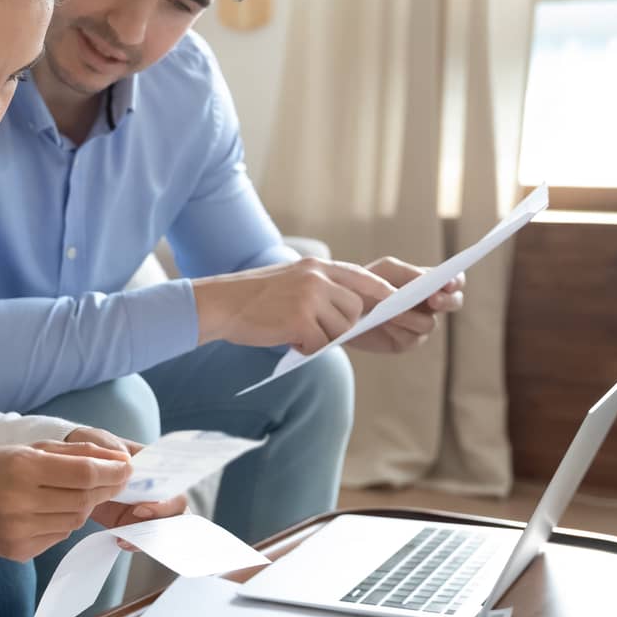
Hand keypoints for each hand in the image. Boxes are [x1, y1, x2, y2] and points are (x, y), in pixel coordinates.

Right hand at [0, 439, 130, 560]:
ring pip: (74, 520)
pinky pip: (59, 535)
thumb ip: (75, 453)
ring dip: (82, 505)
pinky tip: (49, 510)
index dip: (111, 472)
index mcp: (23, 470)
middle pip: (83, 500)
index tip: (126, 469)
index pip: (84, 474)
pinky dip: (64, 522)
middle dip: (104, 489)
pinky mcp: (19, 551)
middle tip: (112, 480)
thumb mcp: (30, 449)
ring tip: (71, 493)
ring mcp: (19, 531)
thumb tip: (119, 462)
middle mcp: (20, 503)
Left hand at [69, 426, 177, 547]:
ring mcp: (144, 506)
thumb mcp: (100, 441)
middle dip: (162, 518)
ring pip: (163, 526)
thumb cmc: (92, 447)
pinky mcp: (128, 522)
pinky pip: (140, 537)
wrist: (70, 464)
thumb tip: (127, 463)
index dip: (167, 500)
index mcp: (154, 466)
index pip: (177, 484)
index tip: (142, 506)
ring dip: (149, 534)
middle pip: (177, 509)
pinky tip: (119, 541)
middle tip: (135, 517)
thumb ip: (113, 449)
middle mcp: (155, 487)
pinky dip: (134, 542)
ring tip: (126, 538)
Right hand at [191, 257, 396, 353]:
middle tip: (314, 331)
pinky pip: (320, 344)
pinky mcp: (300, 320)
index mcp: (315, 267)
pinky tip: (287, 340)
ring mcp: (309, 298)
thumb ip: (319, 288)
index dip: (381, 290)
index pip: (361, 276)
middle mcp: (316, 278)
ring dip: (321, 339)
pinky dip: (306, 348)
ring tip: (294, 333)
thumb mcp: (290, 281)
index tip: (395, 301)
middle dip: (342, 326)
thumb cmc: (253, 299)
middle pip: (355, 309)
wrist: (221, 304)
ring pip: (339, 329)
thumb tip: (350, 311)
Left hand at [346, 257, 465, 354]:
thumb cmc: (367, 282)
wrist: (342, 306)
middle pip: (454, 303)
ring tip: (393, 311)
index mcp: (429, 283)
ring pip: (430, 324)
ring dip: (412, 317)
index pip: (454, 281)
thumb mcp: (387, 270)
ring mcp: (418, 325)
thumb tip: (428, 280)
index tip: (448, 283)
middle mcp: (429, 305)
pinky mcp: (404, 342)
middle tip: (433, 300)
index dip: (455, 281)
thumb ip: (409, 273)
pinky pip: (412, 338)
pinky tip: (385, 321)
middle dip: (447, 301)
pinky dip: (399, 328)